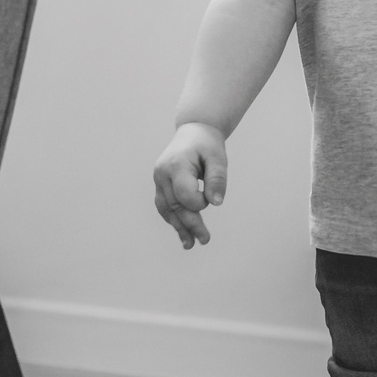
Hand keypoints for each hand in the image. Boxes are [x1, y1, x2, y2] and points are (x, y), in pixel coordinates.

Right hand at [152, 122, 228, 247]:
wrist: (193, 131)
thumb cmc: (207, 144)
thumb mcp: (218, 157)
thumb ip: (217, 179)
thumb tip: (216, 203)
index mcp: (176, 165)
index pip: (185, 195)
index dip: (200, 203)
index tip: (212, 198)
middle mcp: (162, 174)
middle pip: (175, 206)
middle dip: (190, 224)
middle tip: (205, 240)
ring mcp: (158, 179)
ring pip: (166, 209)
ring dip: (178, 227)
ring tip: (190, 245)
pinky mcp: (160, 184)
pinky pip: (164, 206)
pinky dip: (173, 219)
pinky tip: (182, 231)